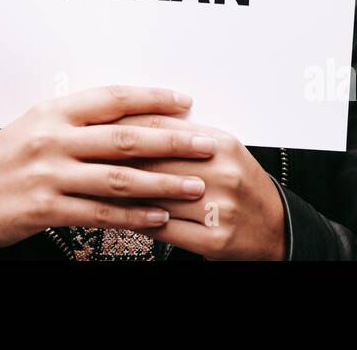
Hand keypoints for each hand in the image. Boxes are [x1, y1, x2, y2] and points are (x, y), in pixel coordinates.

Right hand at [0, 85, 220, 252]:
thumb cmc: (2, 161)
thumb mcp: (35, 126)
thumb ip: (77, 120)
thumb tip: (127, 113)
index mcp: (54, 111)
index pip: (113, 98)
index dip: (153, 99)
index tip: (185, 102)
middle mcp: (54, 139)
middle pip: (125, 137)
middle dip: (172, 141)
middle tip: (205, 144)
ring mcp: (50, 174)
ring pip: (119, 177)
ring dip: (163, 182)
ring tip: (195, 185)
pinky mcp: (47, 208)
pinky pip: (100, 213)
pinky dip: (134, 216)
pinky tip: (159, 217)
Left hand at [106, 113, 287, 259]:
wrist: (275, 226)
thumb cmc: (239, 183)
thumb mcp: (220, 149)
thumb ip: (182, 134)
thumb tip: (132, 117)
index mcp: (221, 143)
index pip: (161, 129)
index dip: (123, 128)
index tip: (92, 127)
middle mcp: (222, 173)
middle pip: (153, 163)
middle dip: (111, 160)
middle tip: (80, 155)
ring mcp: (218, 208)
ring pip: (155, 197)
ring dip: (118, 193)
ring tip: (89, 184)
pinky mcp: (213, 239)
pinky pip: (163, 228)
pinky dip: (136, 220)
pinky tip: (115, 214)